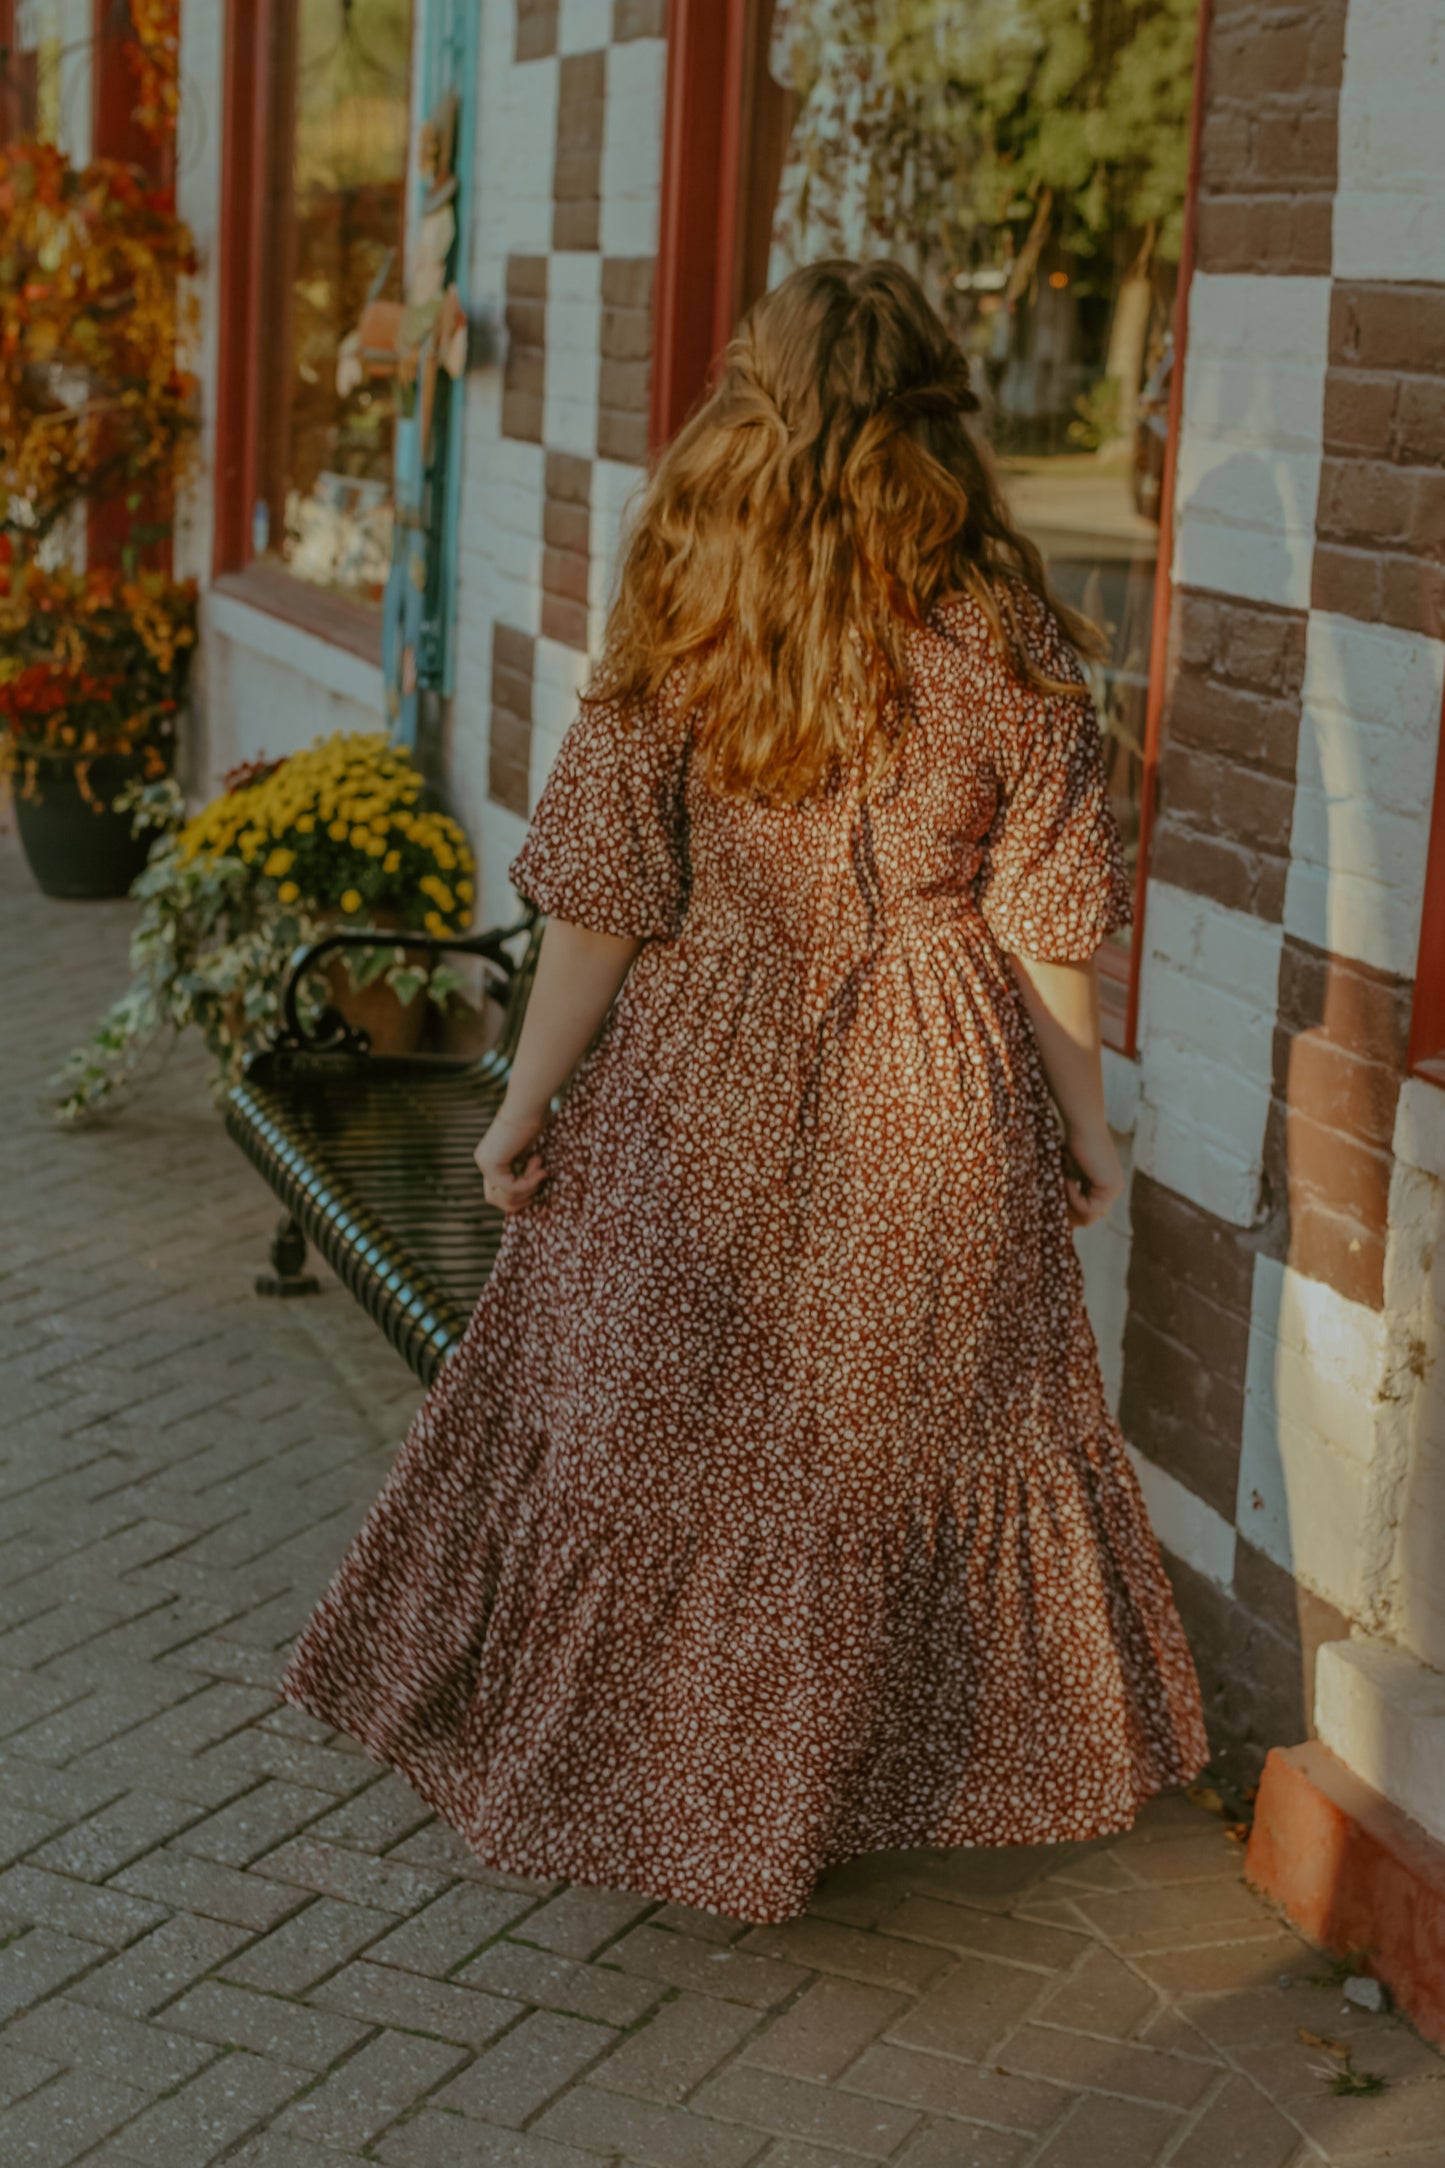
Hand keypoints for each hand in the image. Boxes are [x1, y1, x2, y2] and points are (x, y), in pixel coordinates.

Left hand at [474, 1097, 548, 1215]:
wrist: (528, 1106)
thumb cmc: (534, 1120)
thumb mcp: (529, 1150)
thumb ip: (523, 1169)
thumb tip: (530, 1196)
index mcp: (490, 1158)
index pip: (496, 1191)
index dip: (518, 1194)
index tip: (539, 1179)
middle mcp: (483, 1161)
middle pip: (495, 1199)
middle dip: (520, 1198)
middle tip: (539, 1181)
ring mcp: (484, 1163)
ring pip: (502, 1196)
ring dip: (527, 1189)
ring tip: (541, 1170)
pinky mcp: (490, 1164)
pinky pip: (510, 1187)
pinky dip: (529, 1183)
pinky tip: (541, 1169)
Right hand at [1061, 1121, 1123, 1230]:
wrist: (1082, 1124)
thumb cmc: (1071, 1141)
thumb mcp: (1069, 1172)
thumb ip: (1070, 1191)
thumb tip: (1058, 1217)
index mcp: (1105, 1187)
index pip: (1087, 1213)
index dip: (1069, 1212)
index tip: (1054, 1199)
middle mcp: (1113, 1190)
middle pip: (1089, 1220)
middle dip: (1069, 1214)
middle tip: (1053, 1198)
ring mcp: (1114, 1190)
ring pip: (1088, 1217)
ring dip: (1068, 1204)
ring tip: (1060, 1184)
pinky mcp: (1110, 1188)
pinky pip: (1087, 1208)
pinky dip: (1072, 1196)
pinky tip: (1067, 1178)